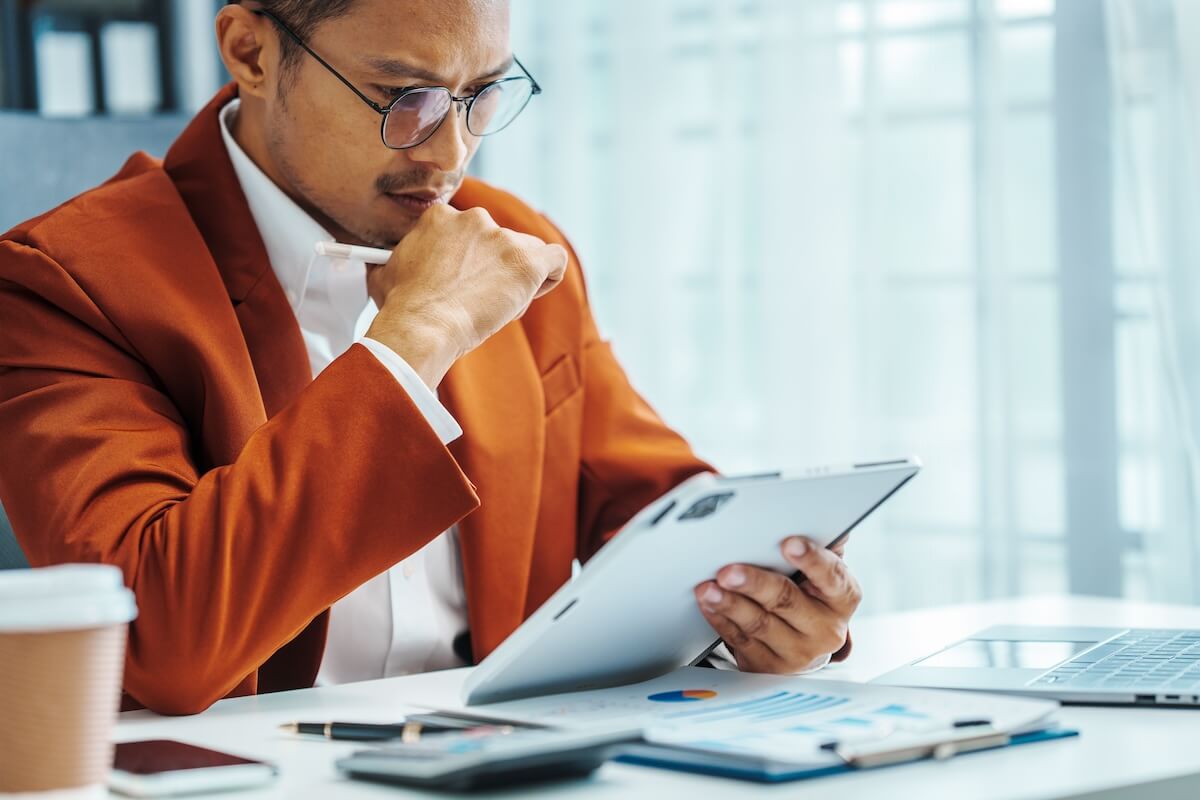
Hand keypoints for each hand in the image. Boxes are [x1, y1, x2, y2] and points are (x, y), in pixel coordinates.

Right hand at [365, 204, 567, 386]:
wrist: (422, 326)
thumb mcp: (386, 271)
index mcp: (441, 217)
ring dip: (516, 276)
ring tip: (497, 305)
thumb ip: (397, 258)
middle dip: (493, 268)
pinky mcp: (527, 260)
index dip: (469, 259)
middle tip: (477, 297)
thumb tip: (382, 262)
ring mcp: (503, 238)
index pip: (469, 231)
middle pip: (498, 241)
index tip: (462, 280)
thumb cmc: (401, 307)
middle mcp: (475, 219)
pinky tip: (532, 292)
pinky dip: (548, 277)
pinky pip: (554, 259)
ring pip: (526, 252)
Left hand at [693, 536, 859, 673]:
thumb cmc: (811, 595)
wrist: (805, 644)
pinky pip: (740, 640)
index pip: (831, 576)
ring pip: (759, 624)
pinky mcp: (769, 665)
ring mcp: (798, 652)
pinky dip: (720, 619)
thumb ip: (822, 547)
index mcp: (843, 597)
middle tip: (728, 570)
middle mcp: (825, 629)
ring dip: (729, 603)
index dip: (811, 559)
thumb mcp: (823, 573)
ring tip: (708, 587)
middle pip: (786, 601)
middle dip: (754, 583)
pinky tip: (708, 604)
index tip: (788, 543)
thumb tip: (828, 524)